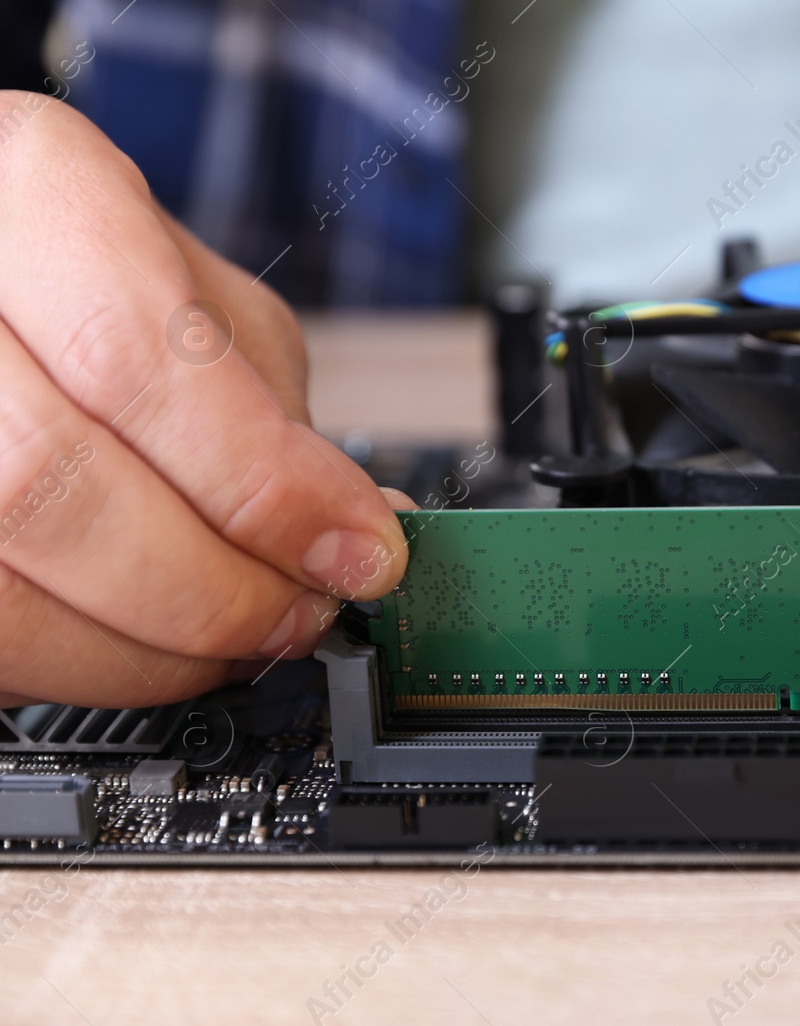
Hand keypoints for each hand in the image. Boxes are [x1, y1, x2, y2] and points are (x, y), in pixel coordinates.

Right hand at [0, 93, 408, 707]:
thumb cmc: (85, 270)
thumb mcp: (197, 292)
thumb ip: (273, 406)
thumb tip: (365, 530)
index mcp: (28, 193)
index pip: (132, 357)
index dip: (264, 483)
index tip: (358, 551)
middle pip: (48, 484)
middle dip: (213, 586)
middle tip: (303, 611)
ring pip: (0, 588)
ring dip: (150, 649)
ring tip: (240, 636)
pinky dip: (83, 661)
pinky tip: (147, 642)